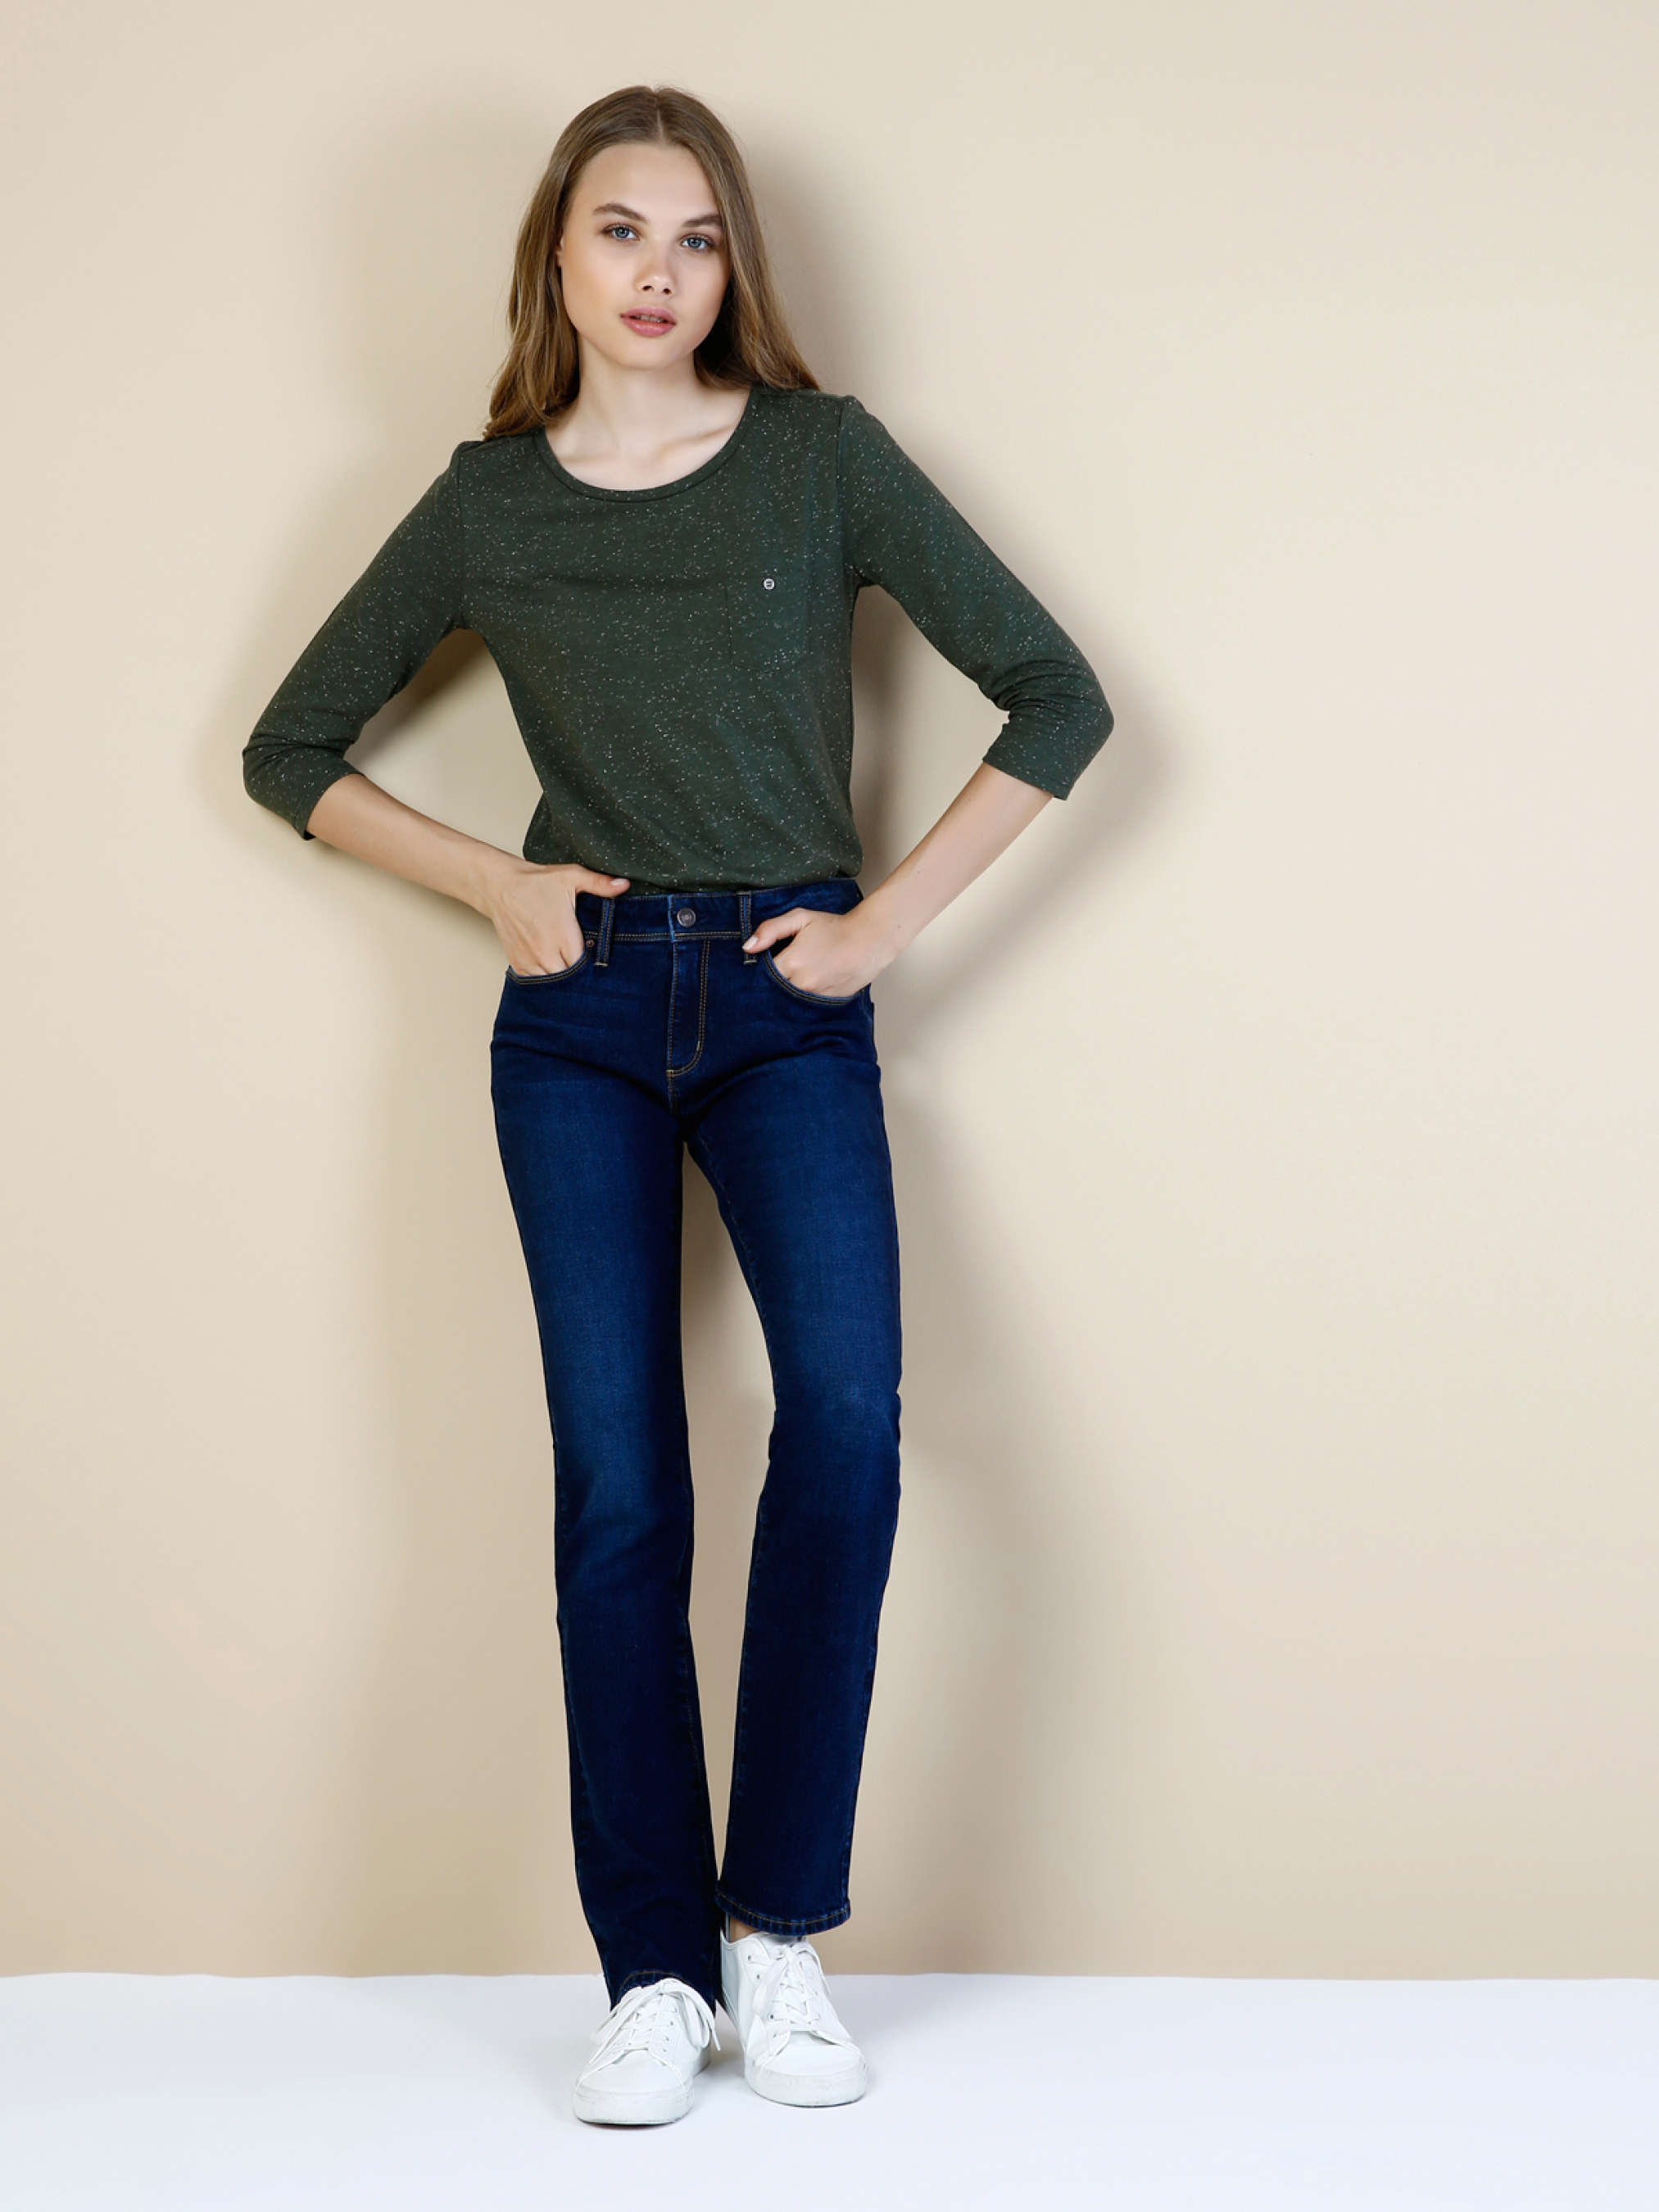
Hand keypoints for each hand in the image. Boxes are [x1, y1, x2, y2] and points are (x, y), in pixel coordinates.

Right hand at [485, 861, 628, 974]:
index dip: (593, 966)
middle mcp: (545, 951)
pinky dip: (544, 979)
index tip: (597, 959)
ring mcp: (529, 958)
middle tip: (587, 967)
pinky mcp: (517, 962)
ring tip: (570, 970)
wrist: (499, 885)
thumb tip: (624, 884)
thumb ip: (599, 883)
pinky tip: (553, 969)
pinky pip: (534, 982)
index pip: (584, 965)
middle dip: (579, 975)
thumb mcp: (571, 876)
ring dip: (561, 979)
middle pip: (569, 978)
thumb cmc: (535, 882)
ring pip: (552, 983)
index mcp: (563, 934)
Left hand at [741, 903, 895, 996]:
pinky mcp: (827, 1003)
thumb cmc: (835, 927)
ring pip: (791, 999)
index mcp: (791, 964)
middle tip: (786, 967)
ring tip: (802, 972)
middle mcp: (801, 985)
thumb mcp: (800, 918)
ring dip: (791, 989)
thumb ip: (770, 930)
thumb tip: (748, 947)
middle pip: (775, 990)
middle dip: (775, 981)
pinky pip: (808, 1004)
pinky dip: (806, 995)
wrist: (870, 940)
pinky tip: (813, 981)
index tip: (769, 960)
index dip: (763, 968)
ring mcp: (815, 997)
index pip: (762, 974)